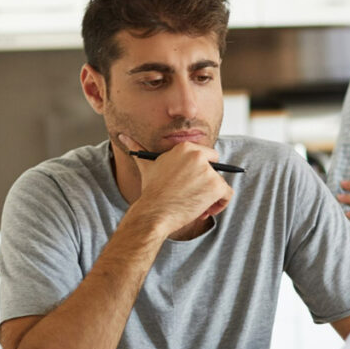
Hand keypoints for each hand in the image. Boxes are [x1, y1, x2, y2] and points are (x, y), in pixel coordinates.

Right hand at [118, 133, 233, 233]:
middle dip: (207, 184)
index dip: (200, 173)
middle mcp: (198, 155)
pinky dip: (220, 205)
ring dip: (211, 198)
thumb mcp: (146, 166)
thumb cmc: (150, 192)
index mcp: (185, 147)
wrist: (153, 213)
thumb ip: (138, 149)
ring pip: (221, 184)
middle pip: (216, 169)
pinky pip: (227, 195)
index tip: (190, 185)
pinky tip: (203, 211)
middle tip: (192, 197)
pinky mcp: (216, 186)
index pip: (207, 156)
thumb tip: (122, 136)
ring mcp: (209, 170)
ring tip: (195, 207)